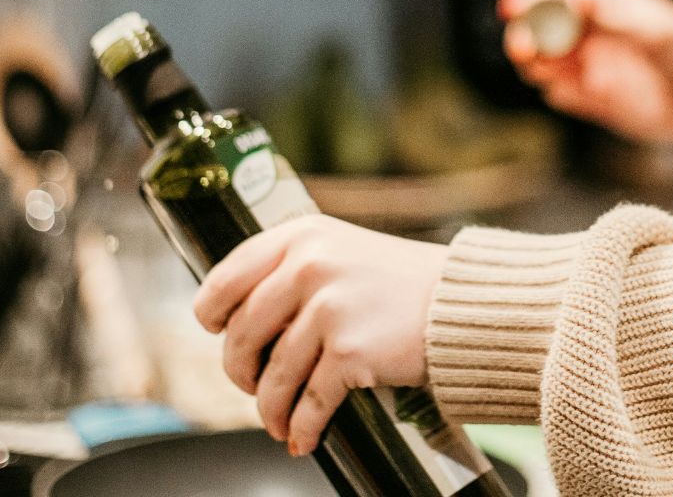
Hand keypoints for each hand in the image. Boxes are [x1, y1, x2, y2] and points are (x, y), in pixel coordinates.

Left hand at [192, 216, 447, 456]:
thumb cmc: (401, 283)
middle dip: (240, 371)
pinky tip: (303, 436)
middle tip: (252, 385)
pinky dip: (302, 426)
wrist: (461, 304)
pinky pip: (308, 402)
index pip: (225, 279)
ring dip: (269, 409)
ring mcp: (328, 308)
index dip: (211, 314)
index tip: (216, 331)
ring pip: (272, 376)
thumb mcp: (340, 250)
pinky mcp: (349, 351)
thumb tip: (240, 317)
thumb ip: (293, 269)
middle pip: (240, 334)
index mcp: (301, 235)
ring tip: (277, 422)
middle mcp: (309, 265)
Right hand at [499, 0, 672, 179]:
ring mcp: (589, 62)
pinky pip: (561, 94)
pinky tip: (586, 97)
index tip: (510, 11)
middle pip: (540, 26)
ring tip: (552, 75)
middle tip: (523, 52)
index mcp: (606, 0)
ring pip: (543, 61)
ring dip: (537, 66)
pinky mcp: (592, 96)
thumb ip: (620, 21)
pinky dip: (562, 95)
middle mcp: (591, 29)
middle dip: (525, 36)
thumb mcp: (662, 35)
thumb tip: (580, 5)